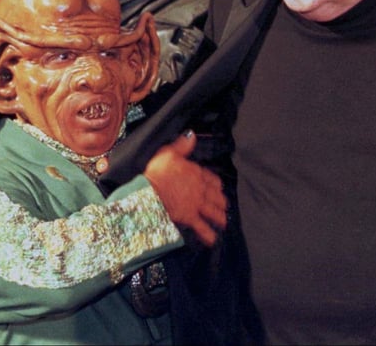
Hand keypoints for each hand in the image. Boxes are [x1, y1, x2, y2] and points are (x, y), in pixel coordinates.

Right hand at [145, 131, 227, 246]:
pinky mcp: (190, 217)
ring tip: (223, 222)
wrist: (150, 189)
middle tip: (224, 206)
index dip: (216, 184)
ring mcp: (196, 204)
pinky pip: (202, 227)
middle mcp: (200, 188)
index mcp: (196, 173)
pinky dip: (208, 234)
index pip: (211, 178)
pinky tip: (213, 240)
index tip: (219, 187)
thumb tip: (191, 135)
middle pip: (215, 196)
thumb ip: (182, 145)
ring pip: (213, 211)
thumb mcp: (169, 152)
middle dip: (221, 201)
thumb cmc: (157, 170)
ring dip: (219, 217)